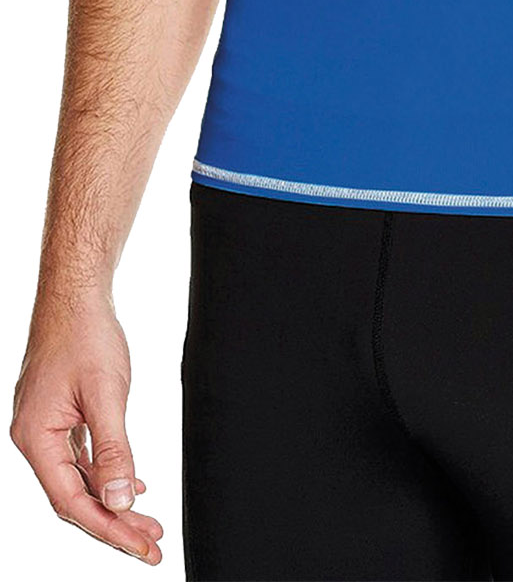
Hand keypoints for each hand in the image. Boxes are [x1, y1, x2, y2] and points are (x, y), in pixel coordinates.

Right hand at [10, 290, 162, 563]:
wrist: (74, 292)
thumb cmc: (85, 334)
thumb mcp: (106, 394)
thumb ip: (113, 450)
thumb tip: (120, 500)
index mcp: (36, 438)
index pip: (71, 501)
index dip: (109, 528)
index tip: (142, 545)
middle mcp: (34, 438)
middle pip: (74, 497)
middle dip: (115, 523)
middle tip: (152, 545)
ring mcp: (44, 427)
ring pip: (78, 479)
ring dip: (112, 501)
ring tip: (148, 522)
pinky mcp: (58, 415)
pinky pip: (79, 458)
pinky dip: (104, 475)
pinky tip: (130, 484)